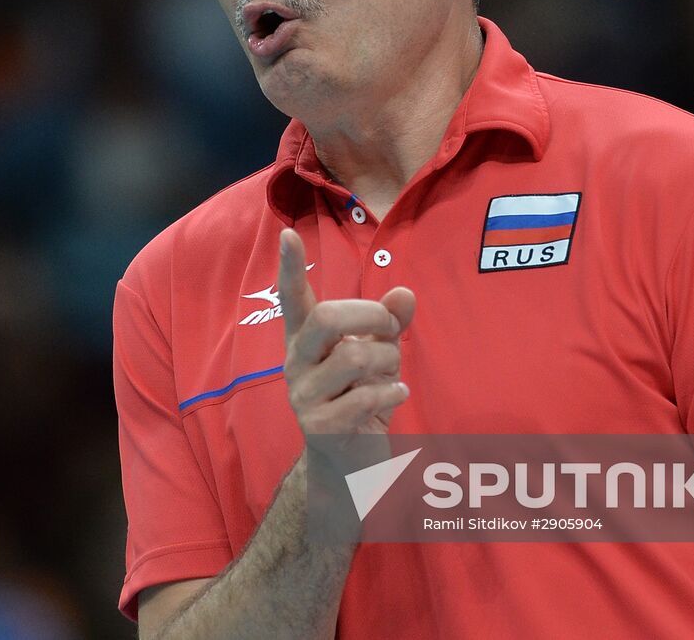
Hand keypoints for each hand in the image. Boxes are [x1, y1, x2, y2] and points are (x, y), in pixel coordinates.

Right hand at [279, 228, 413, 460]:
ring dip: (388, 359)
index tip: (289, 233)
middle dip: (370, 314)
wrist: (351, 460)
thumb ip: (390, 322)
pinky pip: (363, 397)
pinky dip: (391, 392)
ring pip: (353, 357)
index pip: (292, 297)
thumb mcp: (379, 352)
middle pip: (325, 318)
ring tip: (394, 372)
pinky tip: (397, 395)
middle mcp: (297, 363)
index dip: (290, 266)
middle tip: (390, 326)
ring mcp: (304, 396)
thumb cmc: (362, 394)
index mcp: (306, 339)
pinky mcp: (320, 427)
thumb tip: (405, 293)